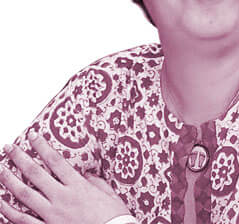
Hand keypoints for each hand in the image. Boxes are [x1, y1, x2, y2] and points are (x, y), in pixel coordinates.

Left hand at [0, 131, 130, 223]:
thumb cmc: (115, 218)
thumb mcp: (109, 194)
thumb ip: (95, 182)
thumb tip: (86, 175)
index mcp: (78, 186)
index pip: (55, 160)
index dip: (42, 146)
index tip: (33, 135)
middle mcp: (62, 198)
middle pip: (35, 174)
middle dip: (20, 158)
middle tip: (9, 147)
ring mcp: (52, 216)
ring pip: (25, 196)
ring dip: (10, 181)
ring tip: (1, 170)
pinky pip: (23, 222)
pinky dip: (9, 213)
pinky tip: (1, 205)